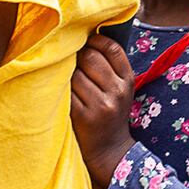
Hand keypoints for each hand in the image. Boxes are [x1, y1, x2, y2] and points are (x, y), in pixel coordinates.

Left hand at [70, 35, 135, 188]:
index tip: (85, 42)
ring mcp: (101, 105)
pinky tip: (61, 94)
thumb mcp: (120, 90)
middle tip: (71, 62)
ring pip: (75, 74)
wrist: (110, 151)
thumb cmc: (111, 114)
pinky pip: (66, 92)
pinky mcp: (84, 117)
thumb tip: (85, 36)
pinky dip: (60, 90)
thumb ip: (110, 68)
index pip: (112, 48)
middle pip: (90, 58)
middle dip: (77, 56)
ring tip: (67, 80)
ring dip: (67, 74)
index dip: (95, 40)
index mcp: (128, 80)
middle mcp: (118, 91)